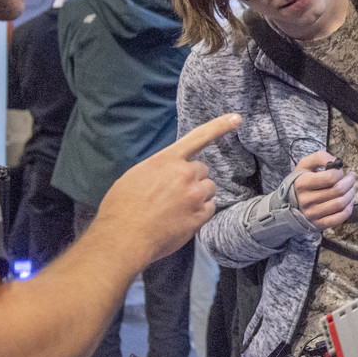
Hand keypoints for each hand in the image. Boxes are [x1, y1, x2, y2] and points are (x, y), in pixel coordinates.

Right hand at [93, 114, 240, 263]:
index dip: (219, 126)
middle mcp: (184, 174)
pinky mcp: (200, 216)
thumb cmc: (121, 209)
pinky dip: (200, 214)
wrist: (123, 238)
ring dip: (198, 196)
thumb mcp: (135, 176)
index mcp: (166, 160)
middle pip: (202, 171)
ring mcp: (194, 195)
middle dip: (192, 180)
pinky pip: (210, 209)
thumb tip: (168, 173)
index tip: (236, 118)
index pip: (197, 137)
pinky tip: (181, 220)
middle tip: (174, 195)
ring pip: (208, 189)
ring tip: (176, 209)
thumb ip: (159, 169)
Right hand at [292, 150, 356, 228]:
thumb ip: (320, 157)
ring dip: (351, 193)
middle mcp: (306, 200)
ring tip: (352, 187)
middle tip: (351, 177)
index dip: (340, 172)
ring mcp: (312, 213)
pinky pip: (341, 217)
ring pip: (341, 203)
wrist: (291, 201)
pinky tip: (348, 200)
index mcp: (302, 183)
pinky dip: (349, 207)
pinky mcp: (319, 223)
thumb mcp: (305, 164)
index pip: (330, 177)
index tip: (340, 170)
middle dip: (350, 181)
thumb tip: (336, 162)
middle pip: (338, 190)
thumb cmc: (302, 180)